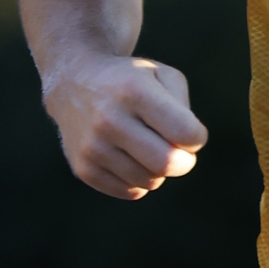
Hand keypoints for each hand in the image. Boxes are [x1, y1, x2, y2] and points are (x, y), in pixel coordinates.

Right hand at [42, 51, 207, 201]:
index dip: (196, 137)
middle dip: (183, 161)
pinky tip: (128, 157)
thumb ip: (185, 111)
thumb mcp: (163, 75)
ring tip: (146, 146)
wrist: (73, 82)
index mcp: (133, 91)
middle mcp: (109, 119)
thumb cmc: (132, 82)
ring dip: (158, 170)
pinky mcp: (83, 169)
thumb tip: (183, 152)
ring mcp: (93, 146)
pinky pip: (131, 192)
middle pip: (167, 164)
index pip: (186, 134)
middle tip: (178, 150)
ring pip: (150, 182)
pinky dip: (138, 179)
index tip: (188, 130)